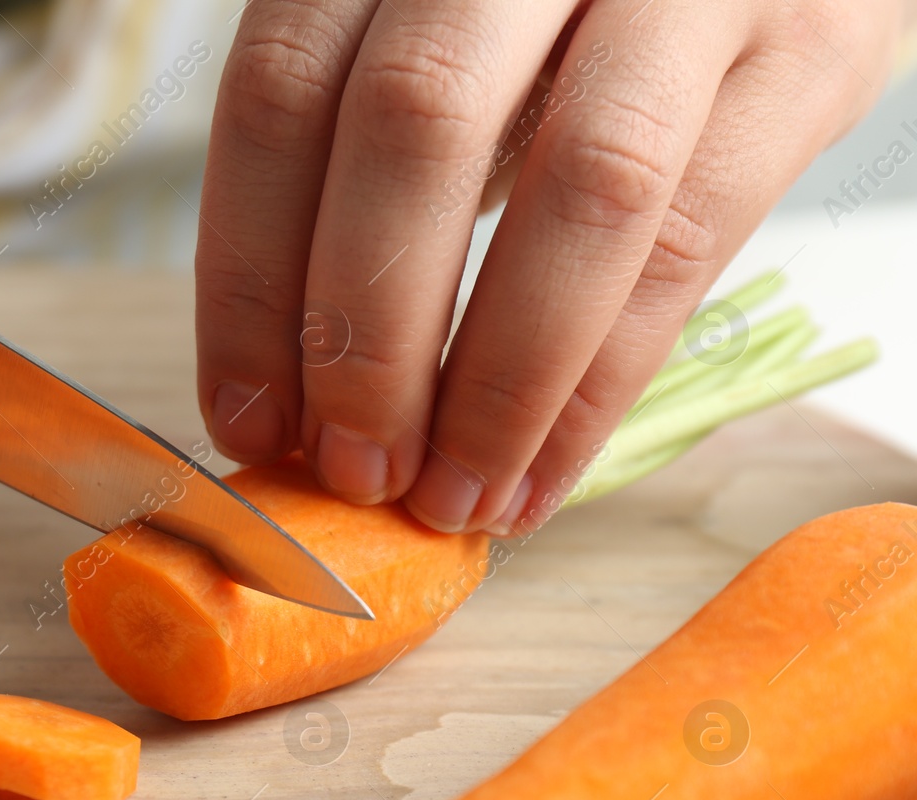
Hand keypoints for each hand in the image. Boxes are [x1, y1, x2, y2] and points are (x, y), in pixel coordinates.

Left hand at [197, 0, 898, 533]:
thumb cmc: (560, 26)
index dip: (249, 274)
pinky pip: (689, 246)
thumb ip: (372, 173)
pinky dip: (595, 390)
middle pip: (411, 126)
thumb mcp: (440, 58)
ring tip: (447, 498)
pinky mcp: (808, 51)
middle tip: (350, 468)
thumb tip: (299, 388)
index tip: (246, 417)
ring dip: (492, 384)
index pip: (283, 88)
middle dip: (364, 334)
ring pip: (576, 190)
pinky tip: (536, 474)